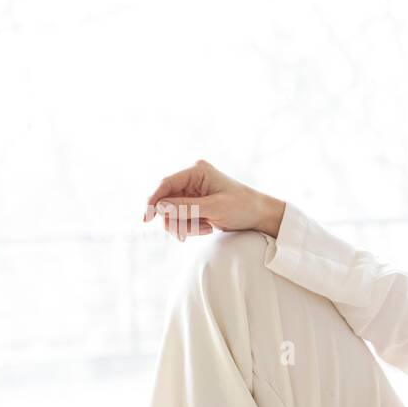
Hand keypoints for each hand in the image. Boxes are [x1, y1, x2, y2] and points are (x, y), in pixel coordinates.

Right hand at [142, 159, 282, 240]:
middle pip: (166, 200)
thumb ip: (186, 207)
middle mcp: (192, 179)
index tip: (146, 218)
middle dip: (175, 219)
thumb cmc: (243, 207)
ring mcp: (193, 192)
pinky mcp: (195, 204)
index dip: (153, 200)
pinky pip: (181, 218)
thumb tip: (159, 207)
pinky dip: (190, 227)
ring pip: (172, 211)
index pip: (166, 184)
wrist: (261, 216)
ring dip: (184, 225)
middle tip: (185, 235)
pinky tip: (207, 228)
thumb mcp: (215, 208)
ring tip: (206, 229)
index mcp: (197, 171)